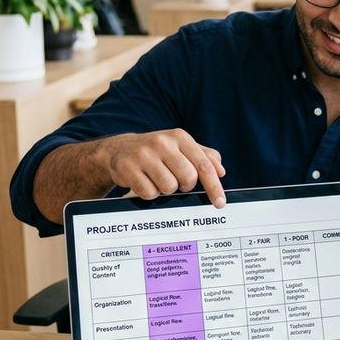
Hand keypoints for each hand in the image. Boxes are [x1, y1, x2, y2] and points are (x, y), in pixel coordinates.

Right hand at [102, 129, 226, 207]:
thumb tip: (220, 171)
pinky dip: (150, 193)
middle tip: (176, 181)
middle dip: (185, 185)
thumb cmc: (157, 151)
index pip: (203, 165)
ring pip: (169, 188)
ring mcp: (143, 155)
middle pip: (188, 178)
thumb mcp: (181, 147)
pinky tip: (144, 181)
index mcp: (180, 137)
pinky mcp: (127, 168)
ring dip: (166, 189)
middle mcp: (162, 142)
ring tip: (157, 178)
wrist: (119, 150)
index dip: (214, 186)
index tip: (219, 203)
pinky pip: (149, 193)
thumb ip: (204, 156)